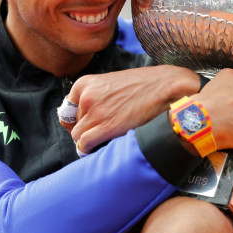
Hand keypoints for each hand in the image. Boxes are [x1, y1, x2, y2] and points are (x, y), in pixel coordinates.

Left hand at [62, 66, 200, 153]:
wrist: (165, 86)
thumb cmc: (142, 85)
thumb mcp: (111, 83)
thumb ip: (95, 96)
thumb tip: (84, 117)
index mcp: (85, 83)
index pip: (67, 108)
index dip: (77, 119)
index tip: (87, 124)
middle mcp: (86, 96)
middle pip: (72, 123)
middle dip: (85, 129)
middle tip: (101, 130)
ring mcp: (95, 112)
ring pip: (77, 135)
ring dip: (88, 140)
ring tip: (104, 139)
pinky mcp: (106, 126)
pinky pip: (84, 143)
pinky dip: (89, 148)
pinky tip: (100, 146)